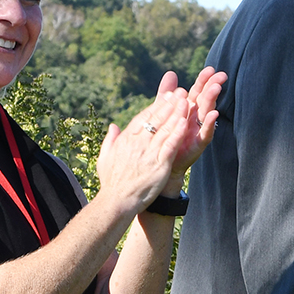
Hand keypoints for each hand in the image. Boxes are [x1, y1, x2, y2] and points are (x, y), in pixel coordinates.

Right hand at [95, 74, 194, 213]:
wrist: (116, 201)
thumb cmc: (111, 182)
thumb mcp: (105, 157)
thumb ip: (110, 140)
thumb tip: (113, 126)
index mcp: (126, 140)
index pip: (143, 118)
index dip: (156, 106)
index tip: (166, 96)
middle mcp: (137, 143)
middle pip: (155, 119)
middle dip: (169, 104)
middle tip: (181, 92)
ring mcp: (148, 153)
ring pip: (164, 129)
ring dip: (176, 114)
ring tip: (187, 101)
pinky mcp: (158, 165)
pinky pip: (170, 146)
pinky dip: (177, 133)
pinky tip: (185, 123)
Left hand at [171, 66, 225, 179]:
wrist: (162, 164)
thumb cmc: (165, 138)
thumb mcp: (164, 111)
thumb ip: (167, 93)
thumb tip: (171, 73)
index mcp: (188, 110)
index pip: (197, 91)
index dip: (203, 80)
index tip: (210, 69)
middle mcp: (196, 119)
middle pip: (205, 100)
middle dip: (212, 86)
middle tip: (221, 75)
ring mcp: (198, 131)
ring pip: (207, 113)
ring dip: (212, 100)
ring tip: (216, 88)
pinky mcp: (197, 145)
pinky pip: (206, 133)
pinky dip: (210, 124)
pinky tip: (214, 114)